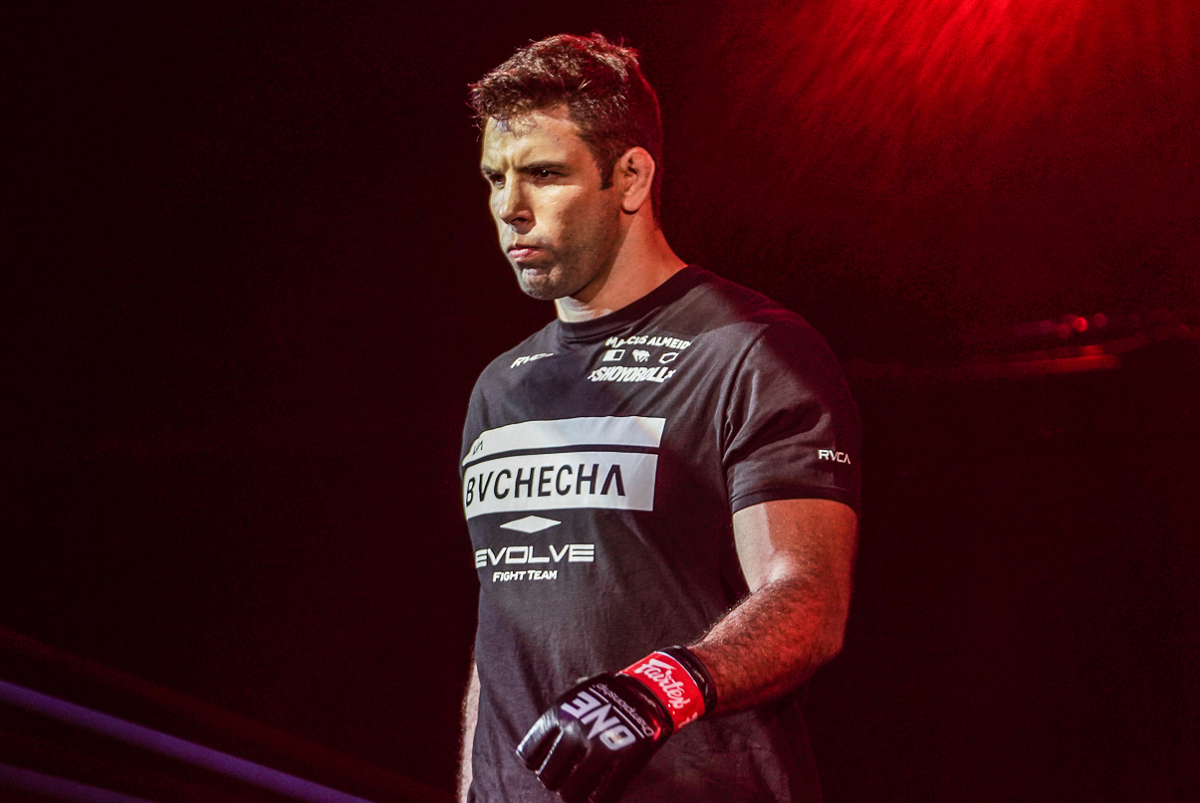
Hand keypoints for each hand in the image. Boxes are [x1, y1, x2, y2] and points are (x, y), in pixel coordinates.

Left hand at [516, 648, 715, 802]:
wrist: (649, 692)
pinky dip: (596, 800)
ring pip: (571, 792)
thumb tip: (538, 750)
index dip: (536, 764)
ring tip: (579, 791)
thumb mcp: (577, 696)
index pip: (531, 753)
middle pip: (549, 777)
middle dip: (555, 781)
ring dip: (573, 794)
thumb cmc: (608, 696)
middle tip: (564, 779)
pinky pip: (602, 797)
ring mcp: (600, 748)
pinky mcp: (624, 762)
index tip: (544, 765)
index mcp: (560, 714)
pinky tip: (598, 794)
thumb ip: (558, 719)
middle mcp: (575, 732)